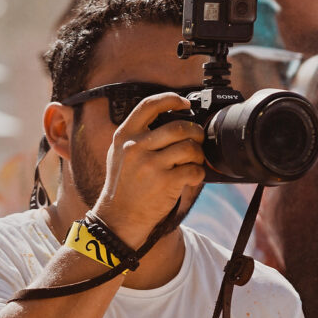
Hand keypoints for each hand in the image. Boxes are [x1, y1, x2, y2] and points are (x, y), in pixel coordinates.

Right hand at [91, 93, 203, 246]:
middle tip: (198, 140)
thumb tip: (168, 119)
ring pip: (189, 148)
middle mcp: (136, 147)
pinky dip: (199, 173)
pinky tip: (192, 177)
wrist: (119, 217)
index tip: (185, 103)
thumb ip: (137, 136)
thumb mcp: (119, 154)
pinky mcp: (165, 182)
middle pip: (179, 127)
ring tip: (194, 161)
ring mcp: (150, 165)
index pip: (149, 105)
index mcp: (124, 135)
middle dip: (195, 132)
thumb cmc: (123, 185)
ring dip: (199, 154)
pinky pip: (194, 170)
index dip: (171, 100)